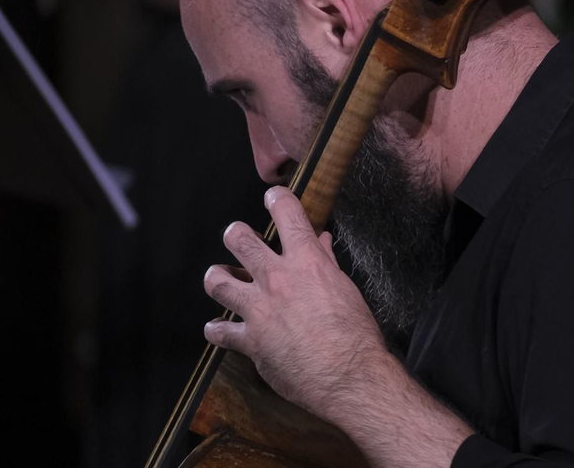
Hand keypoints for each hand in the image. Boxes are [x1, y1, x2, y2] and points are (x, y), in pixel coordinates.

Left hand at [204, 186, 390, 422]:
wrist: (350, 376)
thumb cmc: (356, 333)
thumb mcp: (346, 289)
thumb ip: (327, 263)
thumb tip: (321, 242)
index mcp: (306, 262)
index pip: (287, 214)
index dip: (276, 198)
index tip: (272, 197)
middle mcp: (278, 279)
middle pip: (238, 239)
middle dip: (235, 234)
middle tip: (238, 239)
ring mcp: (259, 310)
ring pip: (218, 280)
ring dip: (218, 277)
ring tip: (221, 278)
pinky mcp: (250, 341)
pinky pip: (220, 332)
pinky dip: (217, 330)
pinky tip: (218, 329)